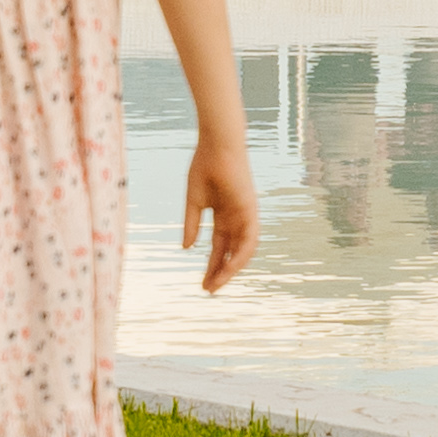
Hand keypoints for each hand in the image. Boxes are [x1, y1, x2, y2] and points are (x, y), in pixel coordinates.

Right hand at [181, 132, 259, 293]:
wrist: (217, 146)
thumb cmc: (205, 166)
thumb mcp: (194, 201)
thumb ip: (192, 224)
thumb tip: (186, 248)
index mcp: (223, 216)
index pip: (218, 248)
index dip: (211, 266)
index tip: (202, 284)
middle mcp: (236, 219)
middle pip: (230, 253)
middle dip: (220, 273)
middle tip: (208, 291)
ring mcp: (245, 215)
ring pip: (242, 250)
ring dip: (231, 269)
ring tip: (217, 284)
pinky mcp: (251, 210)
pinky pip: (249, 238)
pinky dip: (241, 254)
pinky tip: (230, 268)